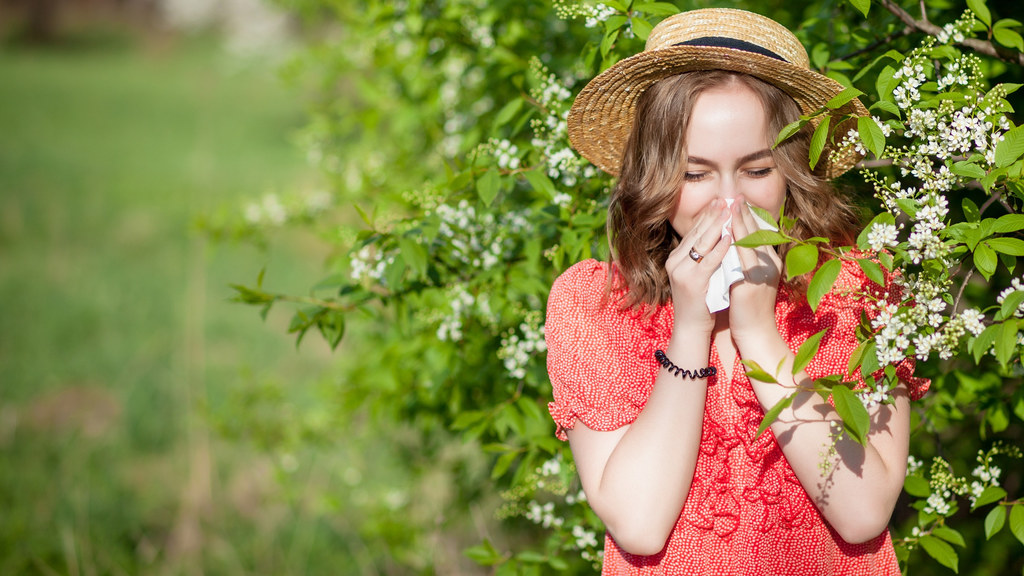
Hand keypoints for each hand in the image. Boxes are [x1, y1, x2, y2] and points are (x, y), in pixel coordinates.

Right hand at [666, 199, 731, 332]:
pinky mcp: (693, 282)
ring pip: (702, 243)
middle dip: (712, 215)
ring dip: (717, 225)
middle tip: (725, 199)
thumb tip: (720, 237)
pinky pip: (709, 260)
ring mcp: (682, 271)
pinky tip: (730, 238)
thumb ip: (704, 257)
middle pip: (696, 233)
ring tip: (729, 210)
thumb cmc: (700, 302)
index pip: (693, 232)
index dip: (707, 216)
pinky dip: (720, 248)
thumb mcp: (699, 275)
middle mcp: (675, 261)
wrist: (691, 328)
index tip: (720, 201)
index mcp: (676, 258)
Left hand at [727, 197, 783, 347]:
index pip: (762, 233)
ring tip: (731, 207)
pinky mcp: (752, 284)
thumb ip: (747, 259)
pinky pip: (743, 259)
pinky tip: (726, 234)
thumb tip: (735, 240)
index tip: (740, 200)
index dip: (750, 216)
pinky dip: (735, 244)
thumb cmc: (749, 305)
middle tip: (736, 196)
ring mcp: (763, 273)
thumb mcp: (751, 277)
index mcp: (771, 261)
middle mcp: (771, 265)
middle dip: (746, 213)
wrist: (756, 331)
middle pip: (759, 232)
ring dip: (741, 223)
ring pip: (753, 242)